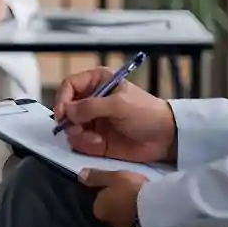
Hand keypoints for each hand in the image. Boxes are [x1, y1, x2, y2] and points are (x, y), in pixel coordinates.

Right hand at [53, 67, 177, 163]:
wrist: (165, 138)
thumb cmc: (146, 113)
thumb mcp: (119, 104)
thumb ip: (90, 107)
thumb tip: (66, 113)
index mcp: (97, 82)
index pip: (68, 86)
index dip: (62, 99)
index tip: (62, 114)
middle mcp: (90, 100)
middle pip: (64, 108)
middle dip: (69, 121)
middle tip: (78, 129)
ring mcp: (91, 120)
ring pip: (69, 127)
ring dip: (78, 135)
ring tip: (95, 139)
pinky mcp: (94, 138)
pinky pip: (78, 142)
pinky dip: (85, 144)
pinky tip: (100, 144)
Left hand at [79, 168, 147, 226]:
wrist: (156, 211)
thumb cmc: (131, 191)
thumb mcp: (113, 177)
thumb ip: (97, 177)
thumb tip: (79, 176)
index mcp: (98, 209)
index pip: (98, 200)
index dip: (107, 192)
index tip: (117, 186)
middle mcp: (107, 223)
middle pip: (110, 210)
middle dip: (118, 203)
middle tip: (130, 193)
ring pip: (123, 217)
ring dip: (128, 211)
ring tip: (139, 202)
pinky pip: (135, 223)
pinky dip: (138, 217)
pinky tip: (146, 212)